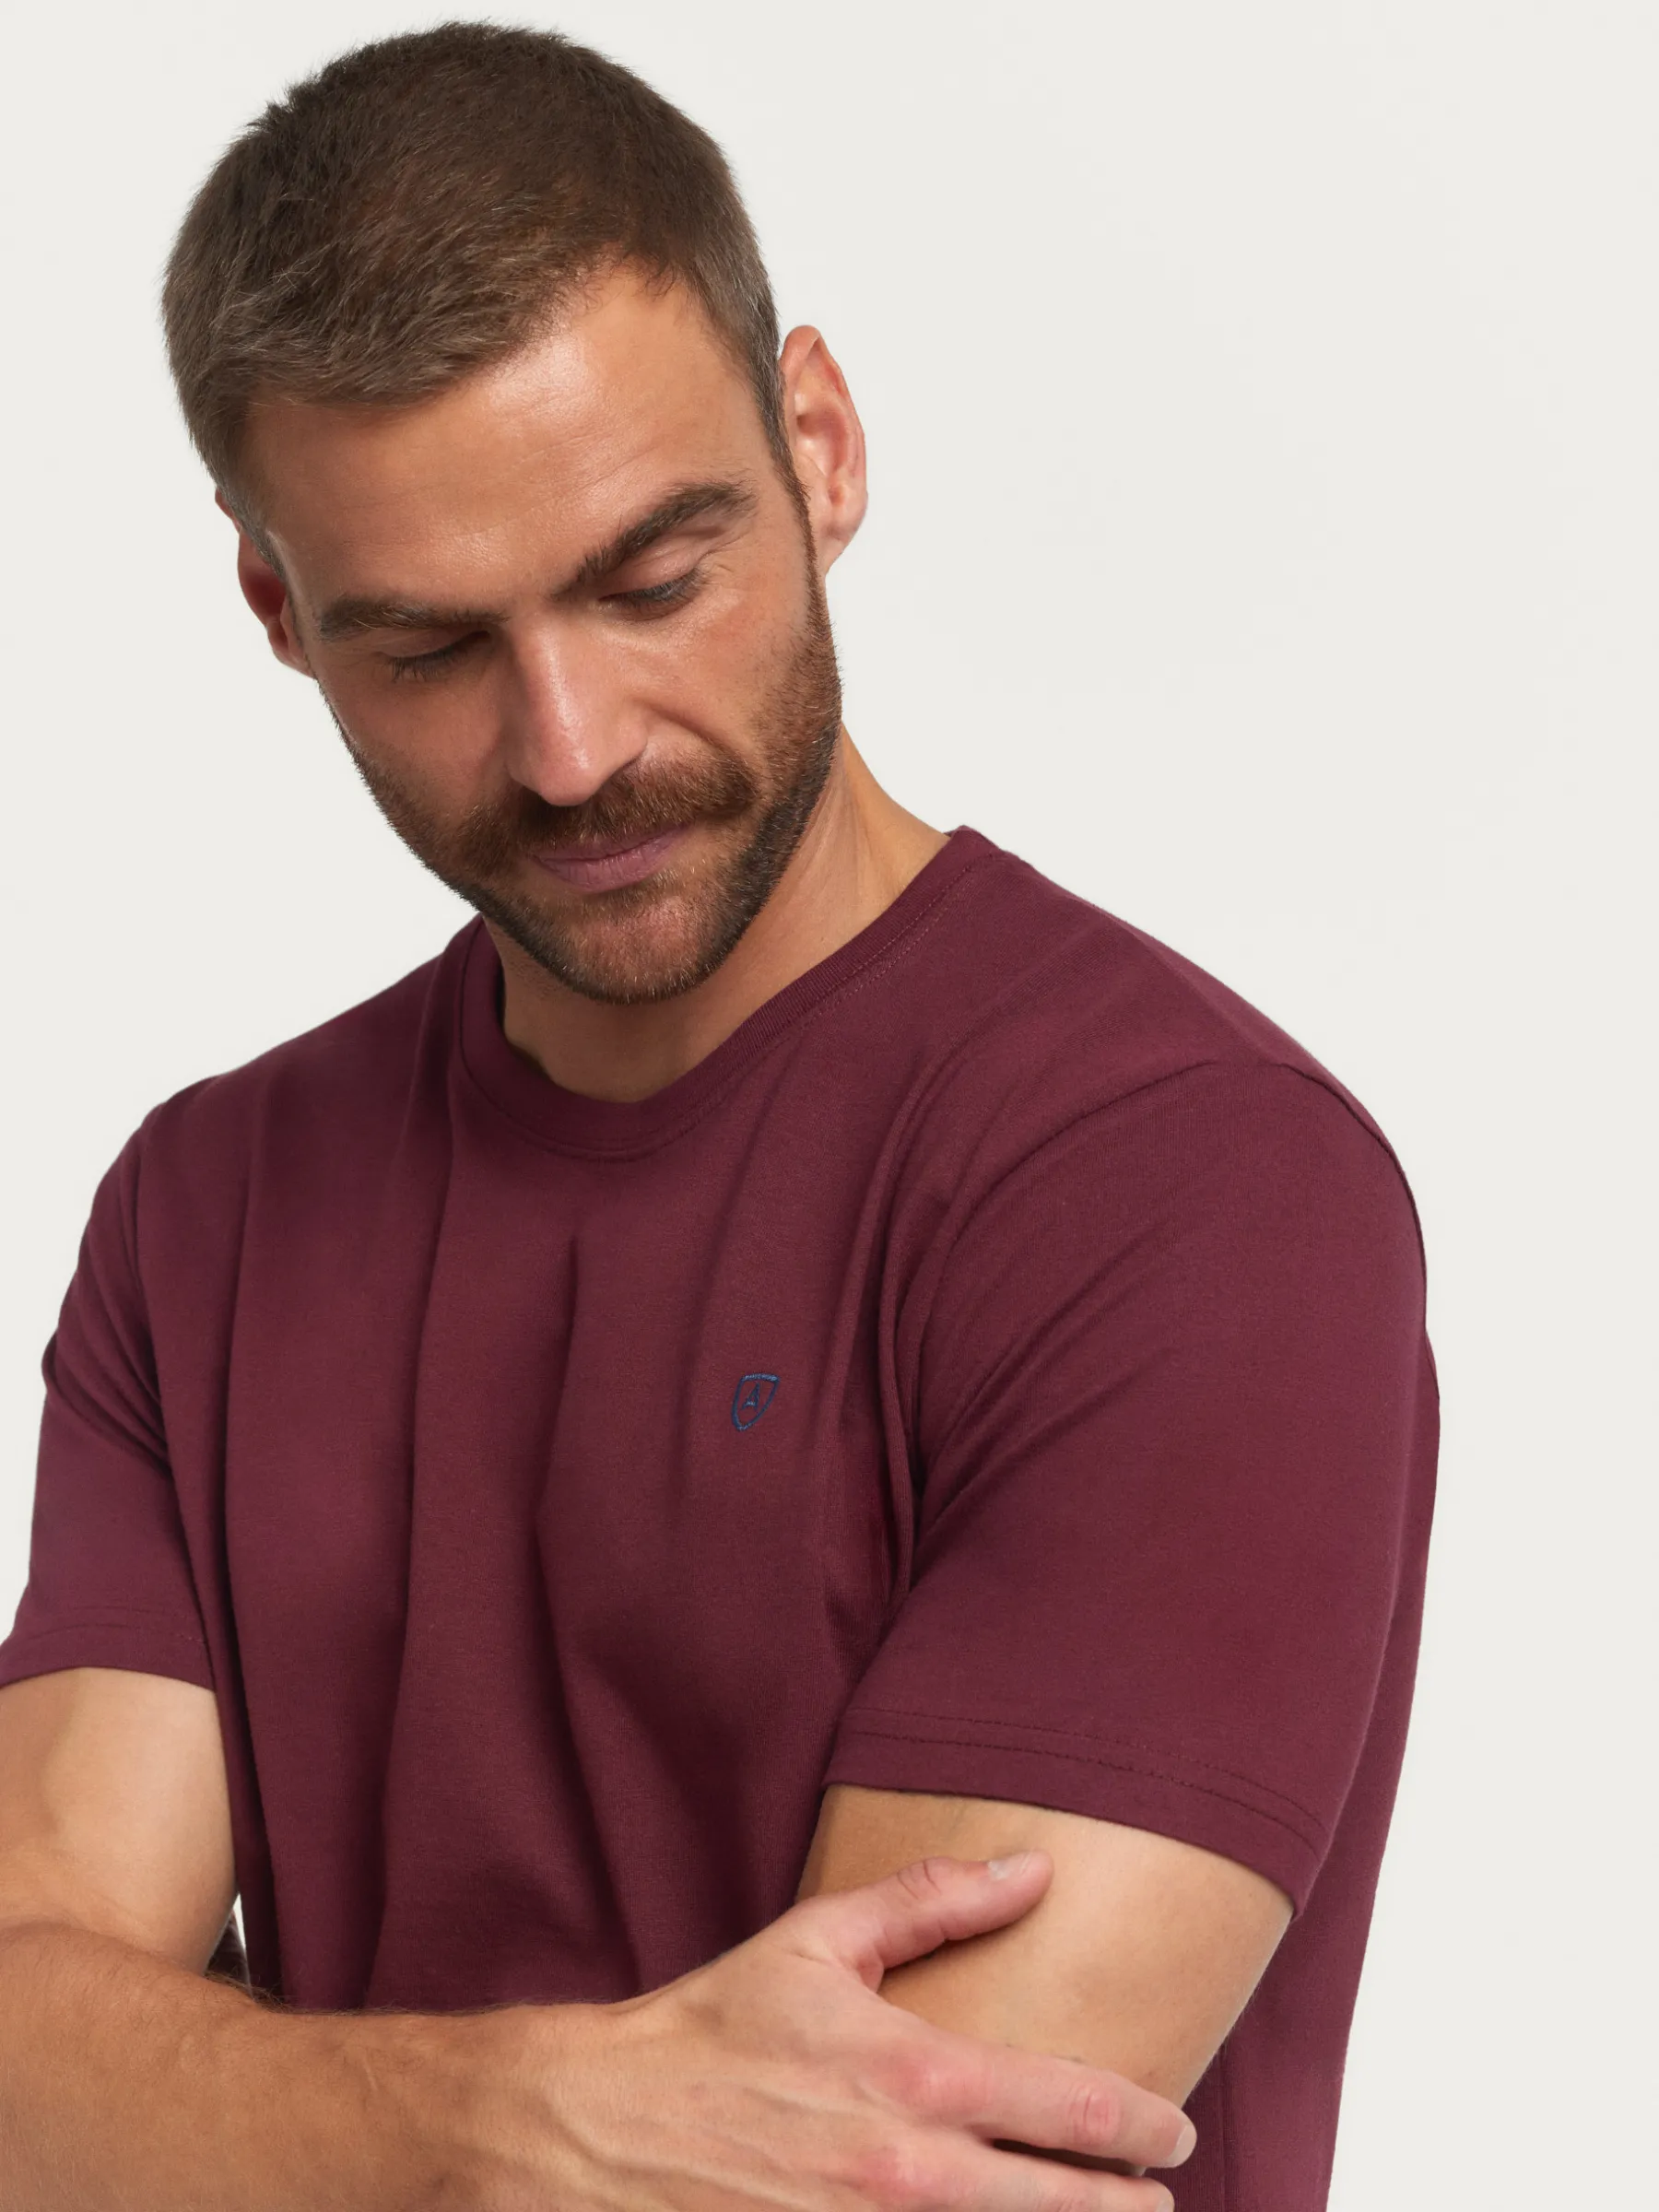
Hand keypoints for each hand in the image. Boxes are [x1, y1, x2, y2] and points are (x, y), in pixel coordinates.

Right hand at [463, 1851, 1196, 2210]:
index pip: (1073, 2107)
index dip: (1144, 2125)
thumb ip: (933, 1899)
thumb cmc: (712, 2030)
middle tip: (1158, 2203)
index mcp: (913, 2077)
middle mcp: (907, 2174)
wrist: (600, 2129)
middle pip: (1064, 2210)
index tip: (1175, 2133)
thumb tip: (1032, 1867)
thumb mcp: (818, 1940)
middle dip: (1128, 2211)